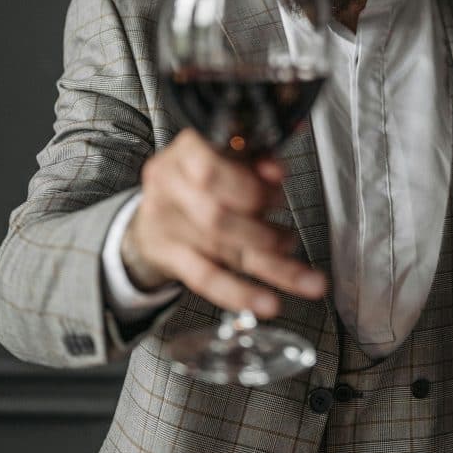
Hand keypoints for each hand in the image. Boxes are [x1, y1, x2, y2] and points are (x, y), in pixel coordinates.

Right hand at [122, 129, 327, 317]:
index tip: (278, 190)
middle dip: (262, 228)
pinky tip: (268, 302)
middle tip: (287, 235)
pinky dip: (241, 293)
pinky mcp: (170, 256)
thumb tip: (277, 171)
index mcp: (186, 150)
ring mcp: (166, 222)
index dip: (249, 186)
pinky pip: (206, 278)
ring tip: (296, 266)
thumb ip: (256, 161)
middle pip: (216, 214)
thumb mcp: (228, 156)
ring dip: (268, 261)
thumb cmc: (201, 177)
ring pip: (220, 248)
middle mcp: (169, 183)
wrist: (156, 211)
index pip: (210, 170)